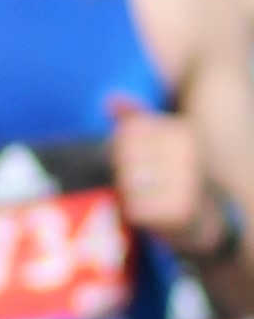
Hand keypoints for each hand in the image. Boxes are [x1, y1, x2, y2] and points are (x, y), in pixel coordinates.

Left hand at [112, 99, 226, 260]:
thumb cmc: (179, 177)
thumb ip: (137, 120)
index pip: (127, 134)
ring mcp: (185, 182)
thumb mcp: (163, 143)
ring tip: (152, 196)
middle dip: (126, 174)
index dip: (121, 150)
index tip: (142, 162)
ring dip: (131, 194)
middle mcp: (187, 154)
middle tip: (148, 184)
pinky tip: (154, 213)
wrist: (209, 219)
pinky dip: (136, 213)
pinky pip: (134, 209)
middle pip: (124, 159)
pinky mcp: (178, 211)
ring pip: (128, 184)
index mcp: (183, 132)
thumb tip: (109, 98)